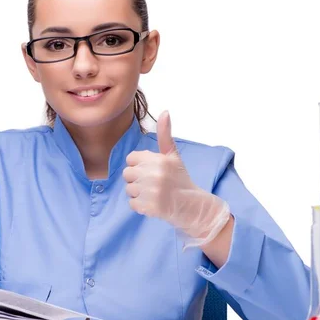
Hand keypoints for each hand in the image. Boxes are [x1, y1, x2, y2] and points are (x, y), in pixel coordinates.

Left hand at [123, 110, 230, 246]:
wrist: (193, 205)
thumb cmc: (180, 179)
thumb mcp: (173, 155)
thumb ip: (165, 135)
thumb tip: (165, 112)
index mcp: (158, 159)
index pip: (130, 159)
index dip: (138, 165)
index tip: (150, 171)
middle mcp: (154, 174)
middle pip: (127, 174)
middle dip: (137, 180)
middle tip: (153, 184)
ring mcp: (152, 191)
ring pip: (129, 190)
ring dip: (138, 194)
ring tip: (154, 194)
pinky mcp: (150, 207)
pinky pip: (132, 204)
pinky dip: (140, 206)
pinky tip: (153, 203)